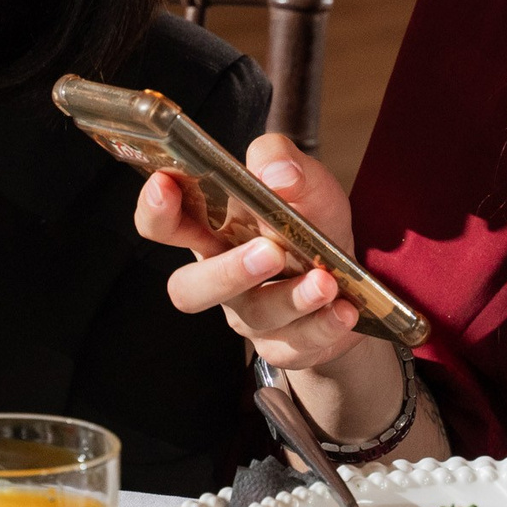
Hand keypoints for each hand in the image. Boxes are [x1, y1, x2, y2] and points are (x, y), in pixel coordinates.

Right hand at [139, 134, 362, 371]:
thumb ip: (282, 160)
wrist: (351, 278)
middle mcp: (219, 276)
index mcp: (211, 231)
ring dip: (291, 297)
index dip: (155, 210)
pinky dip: (323, 324)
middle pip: (190, 288)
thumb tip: (277, 174)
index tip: (164, 185)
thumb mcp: (303, 180)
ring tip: (324, 280)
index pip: (163, 225)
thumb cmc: (309, 221)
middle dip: (226, 272)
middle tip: (268, 251)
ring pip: (254, 315)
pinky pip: (296, 345)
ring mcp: (249, 316)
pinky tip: (344, 308)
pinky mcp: (284, 346)